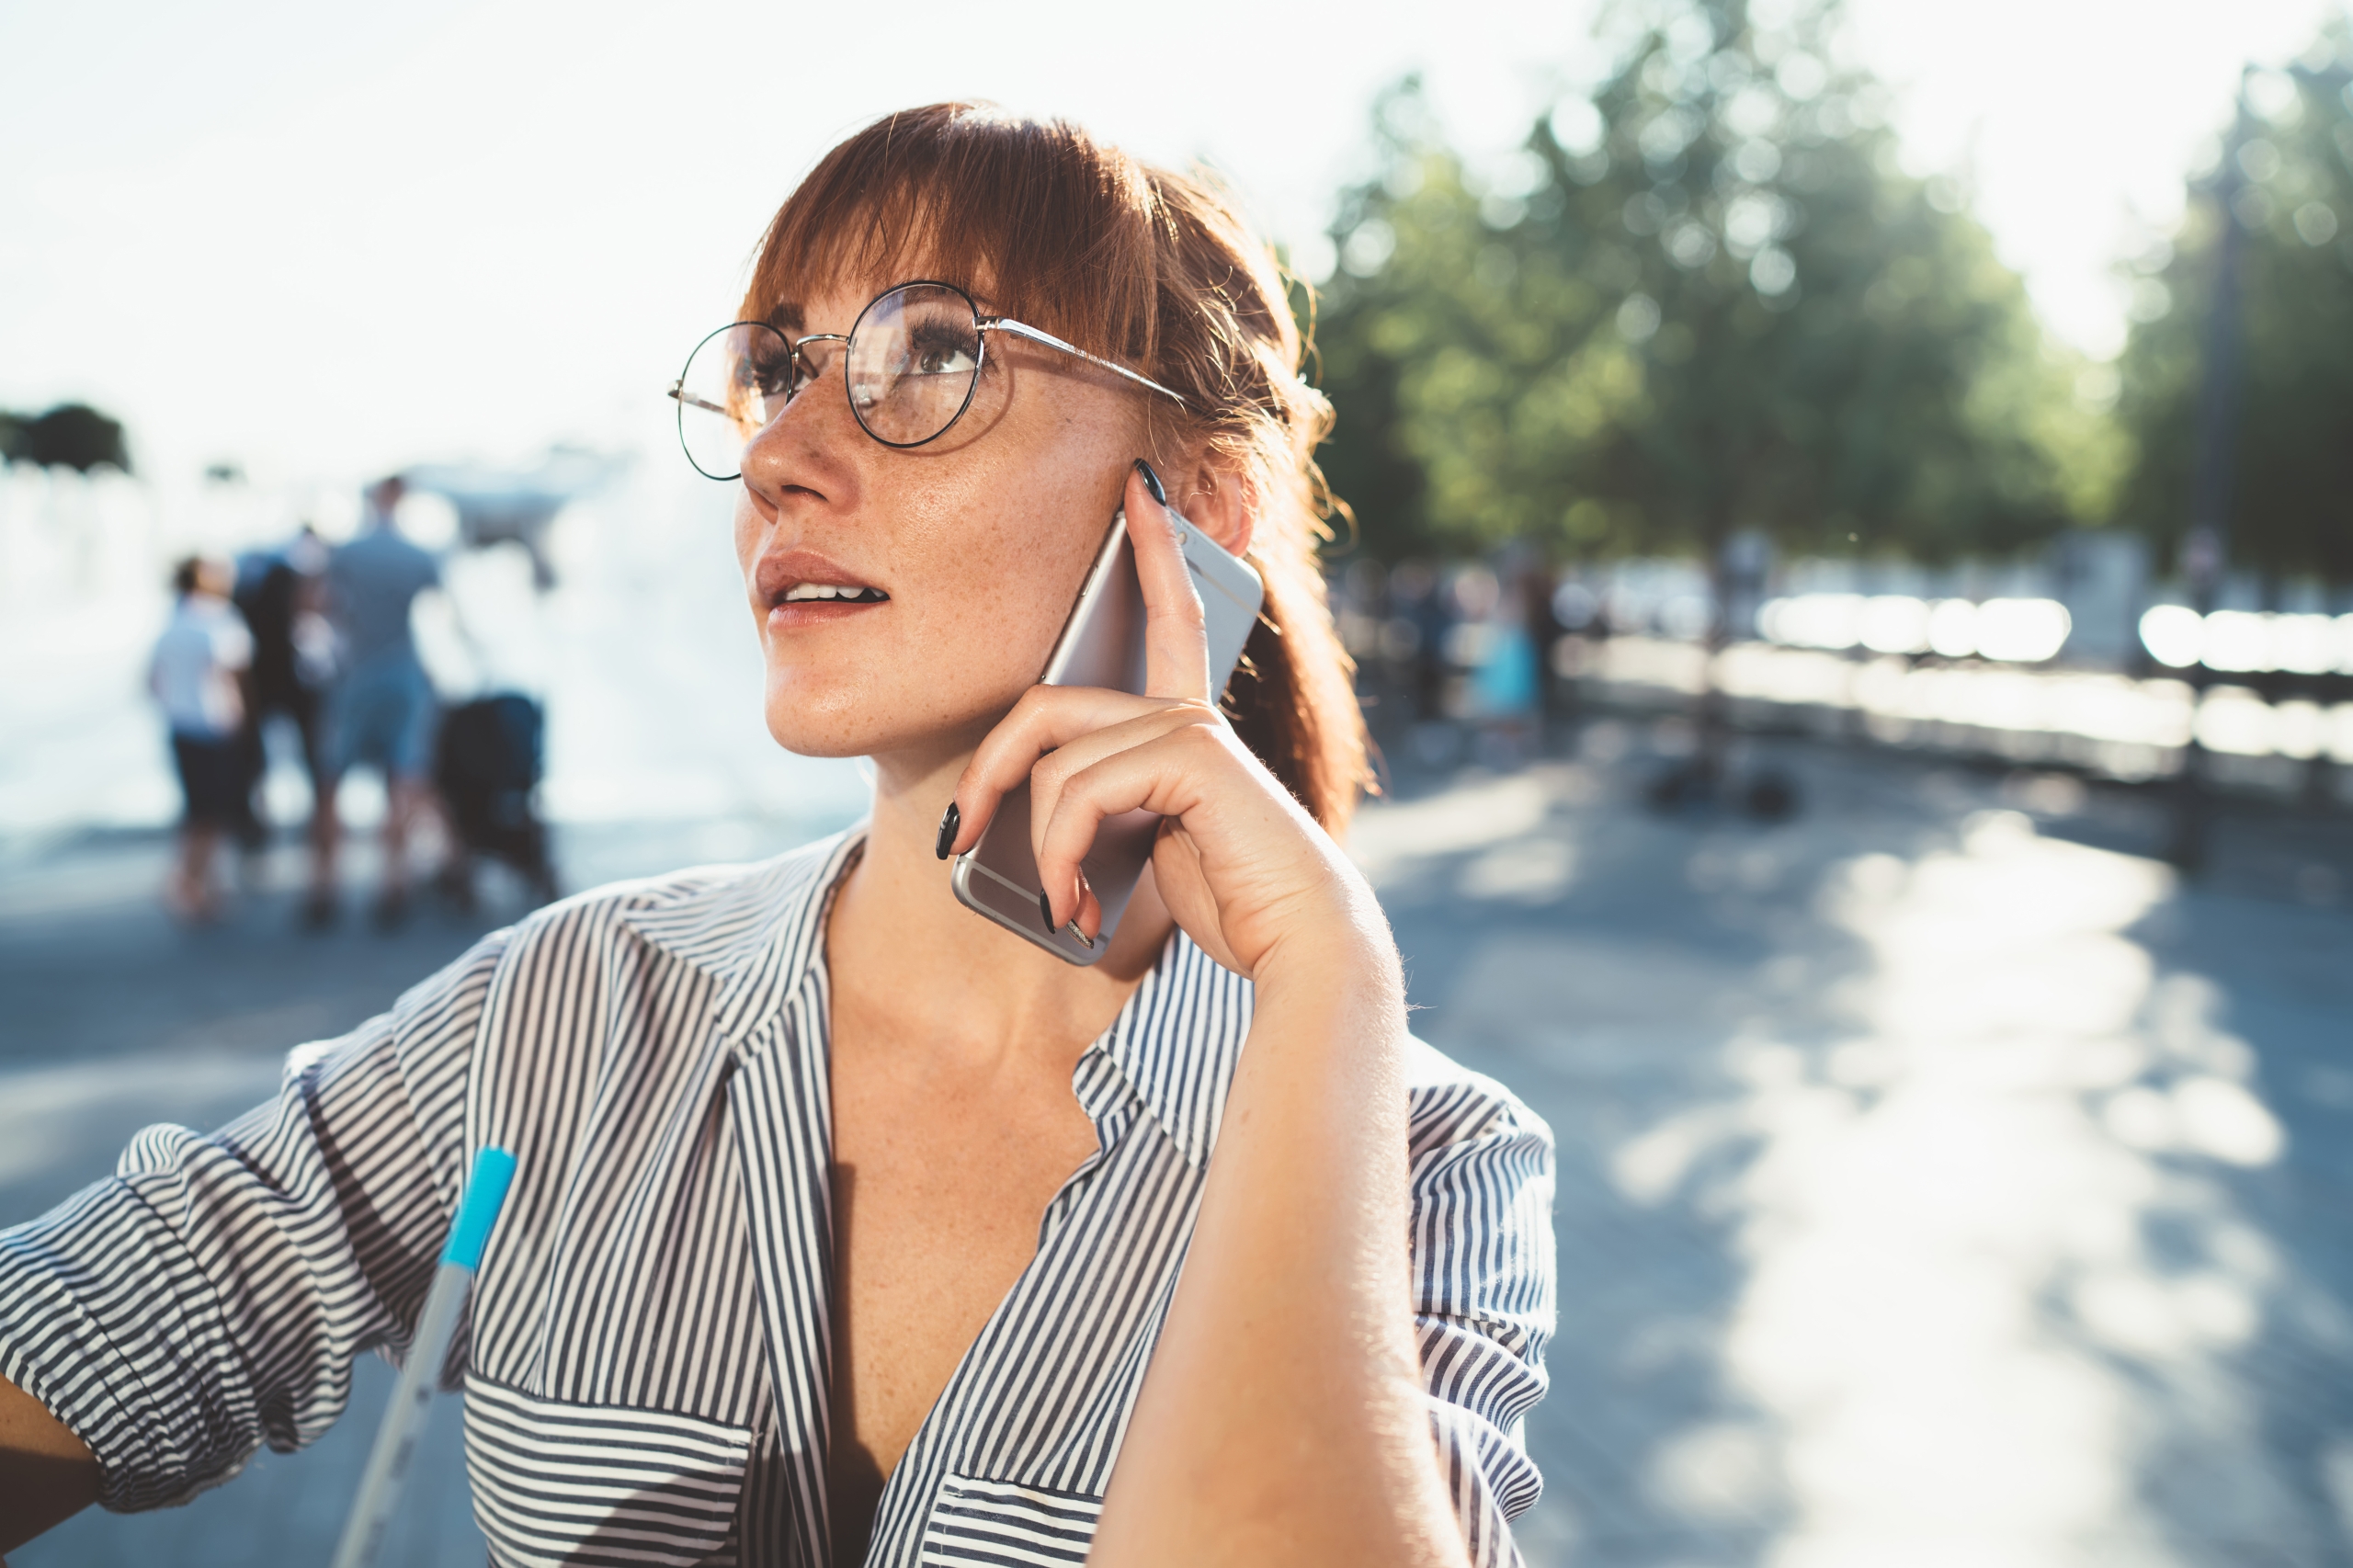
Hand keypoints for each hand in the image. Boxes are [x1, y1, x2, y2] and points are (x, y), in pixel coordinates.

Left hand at [941, 463, 1371, 980]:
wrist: (1297, 941)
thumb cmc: (1230, 904)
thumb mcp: (1147, 844)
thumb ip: (1105, 808)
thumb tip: (1031, 820)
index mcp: (1186, 726)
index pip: (1168, 618)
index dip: (1153, 548)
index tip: (1138, 486)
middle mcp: (1188, 713)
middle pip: (1045, 705)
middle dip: (986, 771)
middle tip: (959, 836)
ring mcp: (1190, 727)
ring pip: (1052, 764)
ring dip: (1039, 850)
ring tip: (1062, 907)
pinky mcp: (1191, 753)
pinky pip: (1079, 792)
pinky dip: (1061, 856)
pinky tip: (1075, 904)